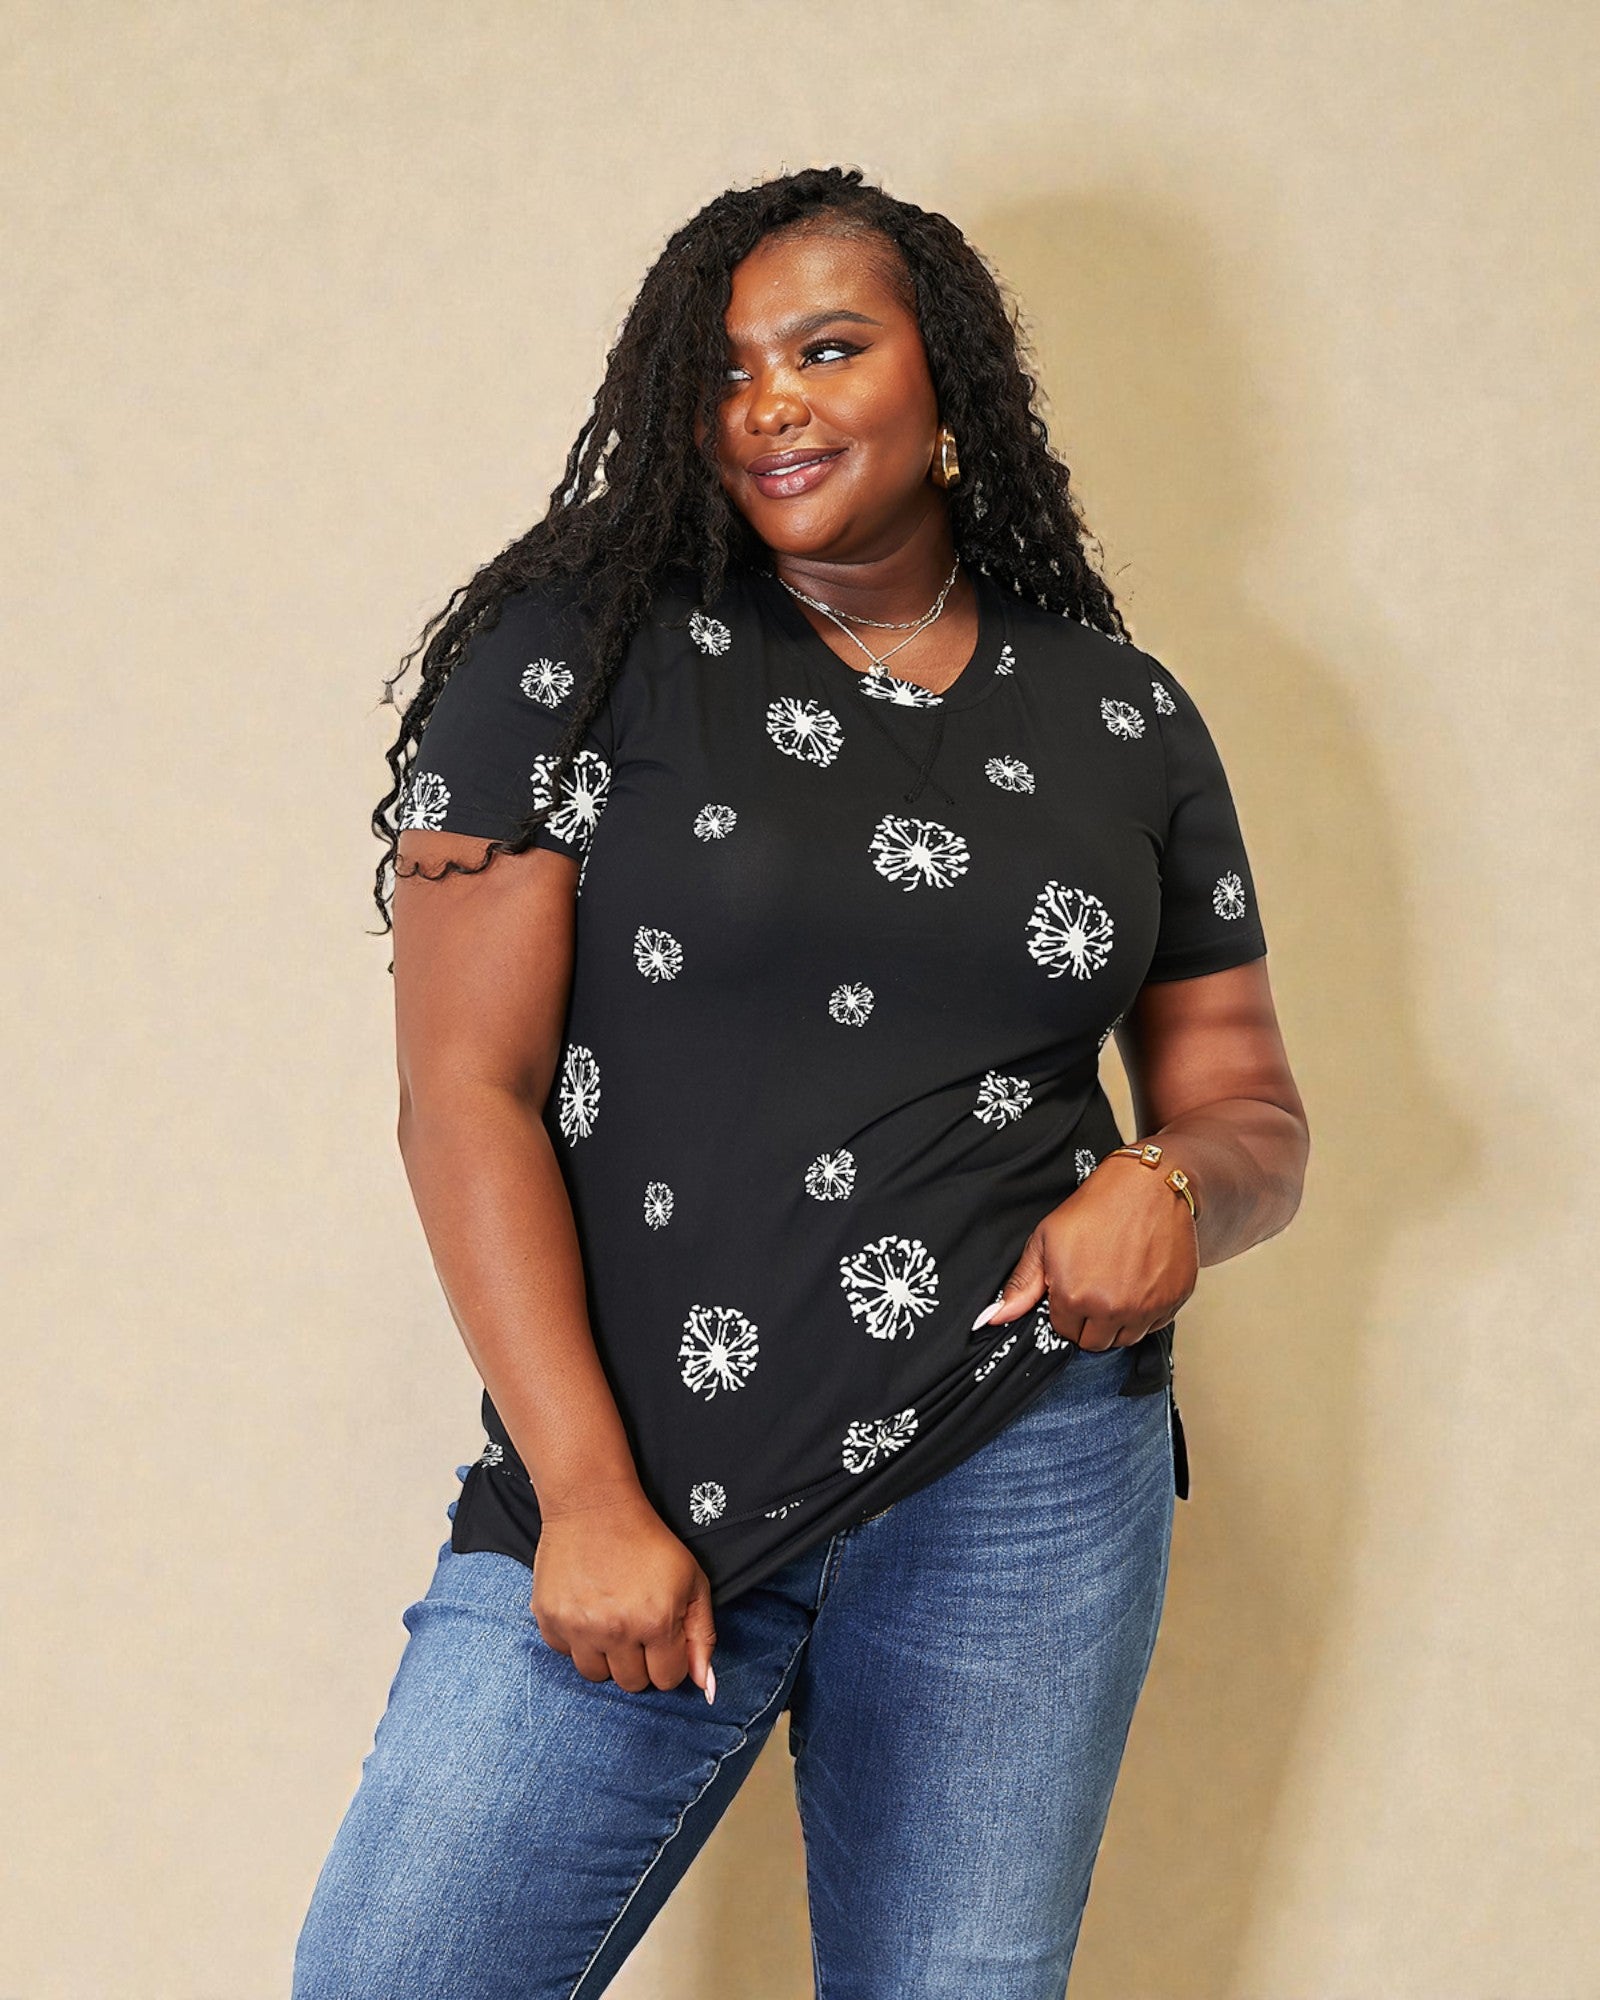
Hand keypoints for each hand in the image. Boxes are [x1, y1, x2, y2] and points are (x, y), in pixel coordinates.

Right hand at [530, 1484, 717, 1700]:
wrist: (594, 1506)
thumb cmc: (648, 1541)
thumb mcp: (692, 1581)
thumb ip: (703, 1636)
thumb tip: (705, 1688)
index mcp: (656, 1622)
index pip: (667, 1679)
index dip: (669, 1658)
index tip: (661, 1634)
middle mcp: (616, 1630)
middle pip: (632, 1683)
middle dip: (639, 1660)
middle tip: (636, 1624)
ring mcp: (578, 1627)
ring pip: (596, 1675)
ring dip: (606, 1655)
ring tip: (610, 1619)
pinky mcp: (550, 1619)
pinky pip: (564, 1653)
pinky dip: (575, 1639)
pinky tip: (586, 1608)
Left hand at [980, 1157, 1198, 1350]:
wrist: (1147, 1184)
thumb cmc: (1095, 1207)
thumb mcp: (1046, 1239)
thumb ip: (1021, 1285)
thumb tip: (992, 1319)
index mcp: (1075, 1298)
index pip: (1065, 1332)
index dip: (1066, 1311)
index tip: (1073, 1288)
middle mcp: (1113, 1310)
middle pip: (1096, 1343)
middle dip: (1091, 1323)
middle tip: (1094, 1288)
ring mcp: (1148, 1307)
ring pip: (1126, 1338)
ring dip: (1119, 1322)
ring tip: (1117, 1285)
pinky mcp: (1175, 1299)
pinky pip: (1156, 1325)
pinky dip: (1147, 1312)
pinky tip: (1140, 1283)